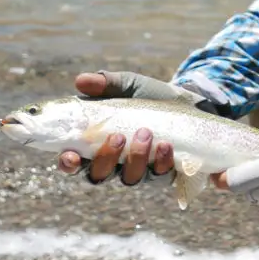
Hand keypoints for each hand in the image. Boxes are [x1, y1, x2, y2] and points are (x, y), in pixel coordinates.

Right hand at [57, 70, 202, 185]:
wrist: (191, 102)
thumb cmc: (151, 95)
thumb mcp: (128, 85)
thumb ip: (105, 83)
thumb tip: (80, 81)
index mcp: (97, 143)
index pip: (74, 161)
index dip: (68, 163)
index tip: (70, 156)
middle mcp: (115, 162)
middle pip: (99, 175)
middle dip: (106, 159)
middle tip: (118, 136)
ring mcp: (140, 170)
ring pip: (130, 178)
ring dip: (136, 157)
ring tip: (146, 132)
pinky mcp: (164, 173)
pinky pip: (159, 176)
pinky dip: (161, 161)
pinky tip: (166, 145)